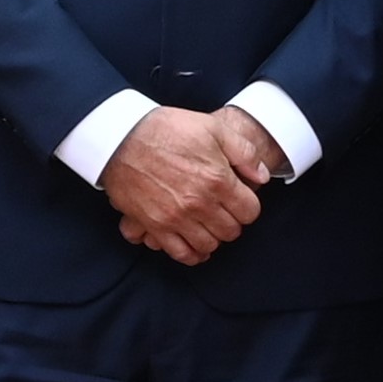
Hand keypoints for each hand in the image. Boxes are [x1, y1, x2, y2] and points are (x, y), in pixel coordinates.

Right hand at [103, 101, 271, 267]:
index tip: (240, 199)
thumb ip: (244, 152)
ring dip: (213, 236)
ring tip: (209, 225)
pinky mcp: (155, 226)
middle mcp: (199, 204)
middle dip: (232, 221)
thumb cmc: (167, 130)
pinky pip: (180, 253)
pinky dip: (191, 254)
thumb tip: (261, 176)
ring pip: (209, 244)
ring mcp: (176, 218)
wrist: (121, 138)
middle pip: (231, 231)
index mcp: (218, 180)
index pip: (250, 211)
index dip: (248, 205)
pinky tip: (195, 245)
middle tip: (224, 210)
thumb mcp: (213, 128)